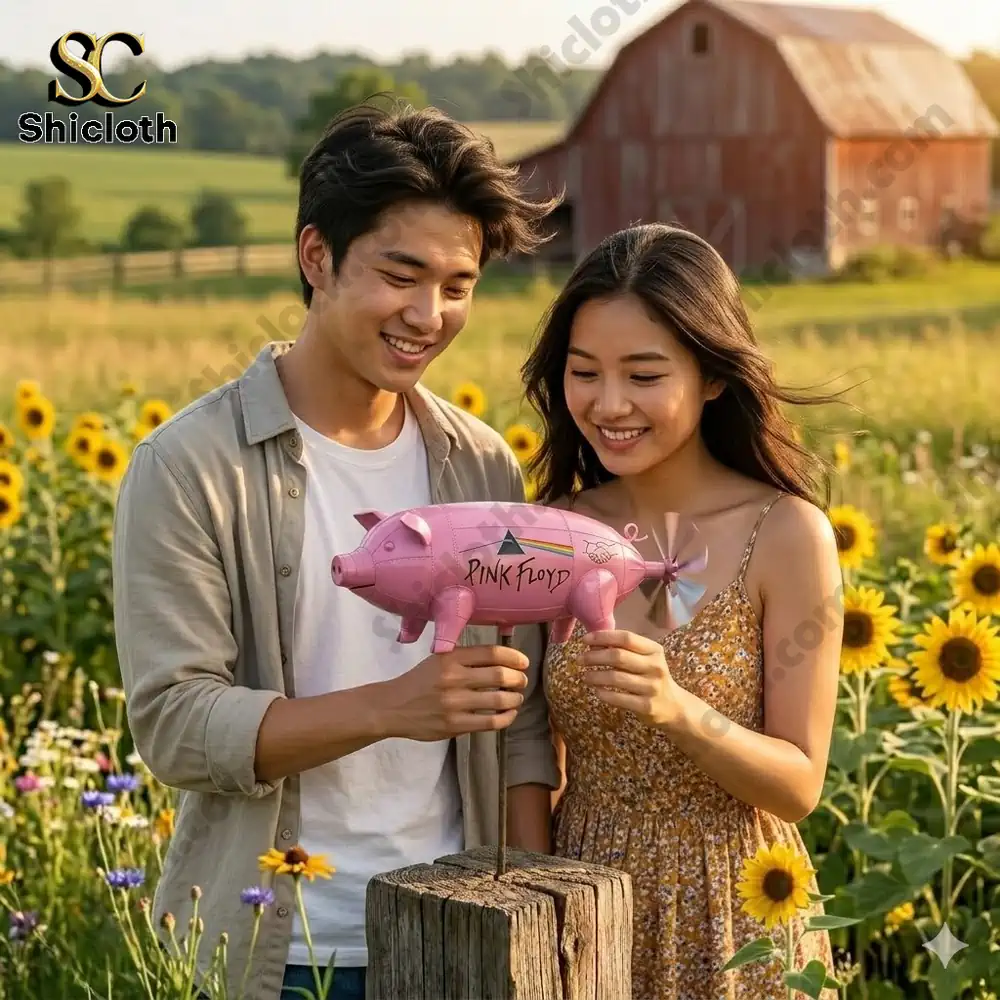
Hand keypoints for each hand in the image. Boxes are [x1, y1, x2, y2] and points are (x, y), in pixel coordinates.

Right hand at [383, 645, 529, 741]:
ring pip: (499, 700)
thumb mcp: (438, 660)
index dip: (514, 657)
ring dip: (515, 698)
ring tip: (516, 698)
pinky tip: (509, 714)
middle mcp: (454, 678)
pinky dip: (507, 717)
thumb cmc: (419, 681)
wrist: (392, 707)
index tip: (523, 662)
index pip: (492, 653)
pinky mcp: (455, 725)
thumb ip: (465, 658)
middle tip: (522, 681)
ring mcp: (455, 703)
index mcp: (451, 658)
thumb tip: (501, 659)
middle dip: (518, 678)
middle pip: (500, 675)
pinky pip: (491, 722)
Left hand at [581, 630, 681, 728]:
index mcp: (654, 650)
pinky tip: (597, 691)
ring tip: (585, 676)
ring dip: (595, 676)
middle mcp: (655, 666)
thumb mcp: (644, 659)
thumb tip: (593, 644)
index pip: (626, 638)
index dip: (603, 637)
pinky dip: (603, 694)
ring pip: (615, 678)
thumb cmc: (651, 676)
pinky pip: (618, 698)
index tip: (585, 640)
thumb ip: (623, 650)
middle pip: (618, 657)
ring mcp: (652, 687)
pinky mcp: (647, 706)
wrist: (673, 706)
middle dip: (594, 657)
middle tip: (579, 660)